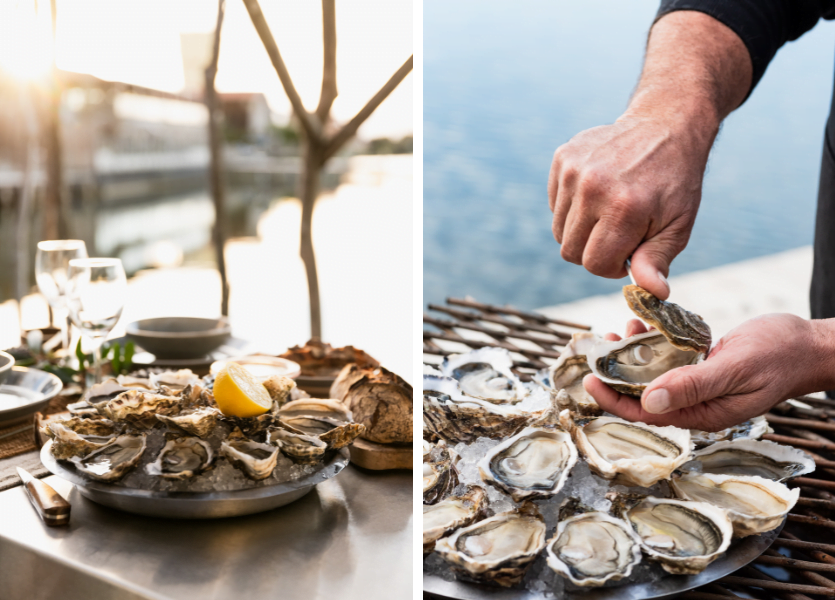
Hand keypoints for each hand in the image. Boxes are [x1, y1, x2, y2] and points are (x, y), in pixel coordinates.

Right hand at [547, 113, 710, 299]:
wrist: (665, 125)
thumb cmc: (675, 182)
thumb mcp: (677, 224)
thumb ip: (657, 260)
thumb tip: (654, 294)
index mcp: (624, 208)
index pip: (593, 263)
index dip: (611, 267)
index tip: (628, 253)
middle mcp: (594, 187)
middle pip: (571, 251)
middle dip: (594, 251)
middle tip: (619, 233)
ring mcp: (574, 170)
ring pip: (559, 230)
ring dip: (582, 230)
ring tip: (609, 212)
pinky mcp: (563, 158)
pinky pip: (555, 205)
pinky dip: (573, 207)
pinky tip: (598, 192)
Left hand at [583, 314, 826, 431]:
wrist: (809, 344)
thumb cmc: (779, 355)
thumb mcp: (735, 368)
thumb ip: (693, 385)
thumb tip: (648, 400)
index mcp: (702, 414)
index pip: (646, 414)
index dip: (614, 399)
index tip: (589, 379)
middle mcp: (696, 405)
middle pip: (644, 396)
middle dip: (617, 374)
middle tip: (601, 347)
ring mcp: (700, 387)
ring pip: (655, 376)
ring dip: (634, 355)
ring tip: (621, 329)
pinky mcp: (704, 369)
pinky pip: (670, 361)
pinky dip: (655, 345)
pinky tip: (645, 326)